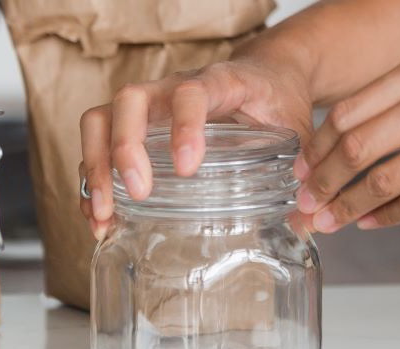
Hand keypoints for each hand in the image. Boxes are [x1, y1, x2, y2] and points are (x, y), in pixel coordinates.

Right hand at [79, 57, 313, 238]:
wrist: (268, 76)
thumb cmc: (278, 99)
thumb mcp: (298, 129)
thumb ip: (304, 168)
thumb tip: (307, 221)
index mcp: (220, 82)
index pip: (193, 92)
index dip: (185, 125)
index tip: (188, 168)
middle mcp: (175, 88)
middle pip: (130, 100)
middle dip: (125, 148)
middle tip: (139, 194)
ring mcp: (151, 106)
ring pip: (102, 118)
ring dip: (96, 167)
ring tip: (103, 215)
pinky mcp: (138, 126)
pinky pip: (99, 143)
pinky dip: (93, 181)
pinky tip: (101, 217)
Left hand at [294, 54, 399, 232]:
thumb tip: (341, 152)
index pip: (349, 112)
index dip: (316, 148)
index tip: (300, 172)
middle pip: (355, 146)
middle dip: (321, 182)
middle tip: (304, 205)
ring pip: (380, 180)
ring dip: (345, 207)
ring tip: (327, 223)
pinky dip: (383, 218)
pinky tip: (367, 223)